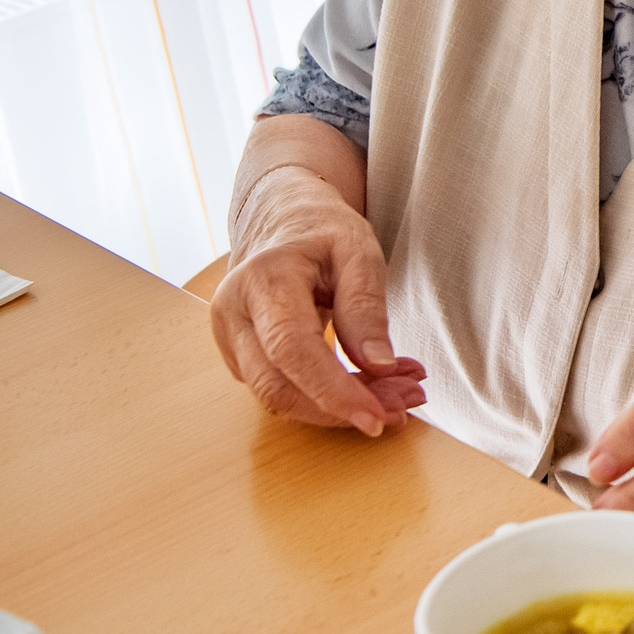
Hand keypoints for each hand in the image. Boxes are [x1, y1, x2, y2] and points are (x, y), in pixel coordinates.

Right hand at [209, 168, 423, 435]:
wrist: (281, 215)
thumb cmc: (321, 228)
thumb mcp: (359, 250)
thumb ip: (366, 308)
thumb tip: (379, 366)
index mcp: (263, 278)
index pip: (292, 350)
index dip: (333, 392)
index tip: (377, 417)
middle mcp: (233, 311)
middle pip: (278, 386)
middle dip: (342, 408)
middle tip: (404, 403)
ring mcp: (229, 336)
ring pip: (278, 397)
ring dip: (338, 409)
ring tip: (396, 396)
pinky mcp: (238, 354)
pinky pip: (279, 389)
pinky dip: (324, 398)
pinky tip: (367, 386)